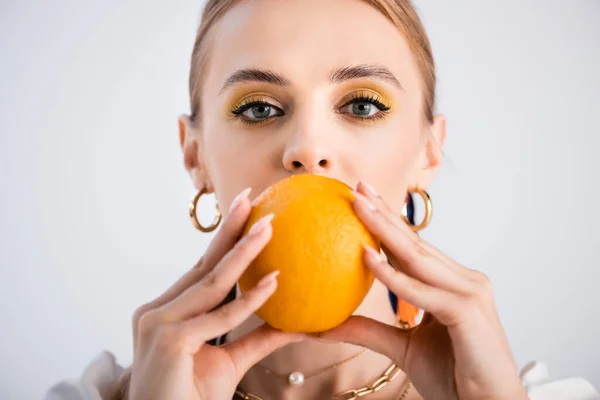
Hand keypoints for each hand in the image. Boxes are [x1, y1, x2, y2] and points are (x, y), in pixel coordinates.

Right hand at [128, 189, 304, 399]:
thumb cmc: (191, 396)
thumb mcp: (232, 360)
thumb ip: (259, 337)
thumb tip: (298, 321)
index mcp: (168, 310)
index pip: (202, 269)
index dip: (225, 240)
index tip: (246, 212)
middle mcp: (157, 310)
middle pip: (203, 264)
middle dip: (230, 228)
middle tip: (252, 196)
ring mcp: (158, 322)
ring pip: (211, 282)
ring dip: (244, 252)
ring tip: (270, 226)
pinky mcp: (167, 339)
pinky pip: (219, 316)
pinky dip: (249, 300)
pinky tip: (275, 282)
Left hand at [316, 182, 527, 399]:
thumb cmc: (454, 376)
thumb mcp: (401, 348)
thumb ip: (369, 330)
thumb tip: (326, 324)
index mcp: (451, 285)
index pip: (413, 249)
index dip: (387, 223)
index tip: (361, 200)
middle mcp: (463, 281)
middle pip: (415, 243)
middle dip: (384, 213)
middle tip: (357, 187)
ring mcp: (469, 292)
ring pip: (418, 257)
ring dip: (385, 229)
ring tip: (358, 204)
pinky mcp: (468, 310)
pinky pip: (422, 291)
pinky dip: (393, 276)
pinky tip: (367, 255)